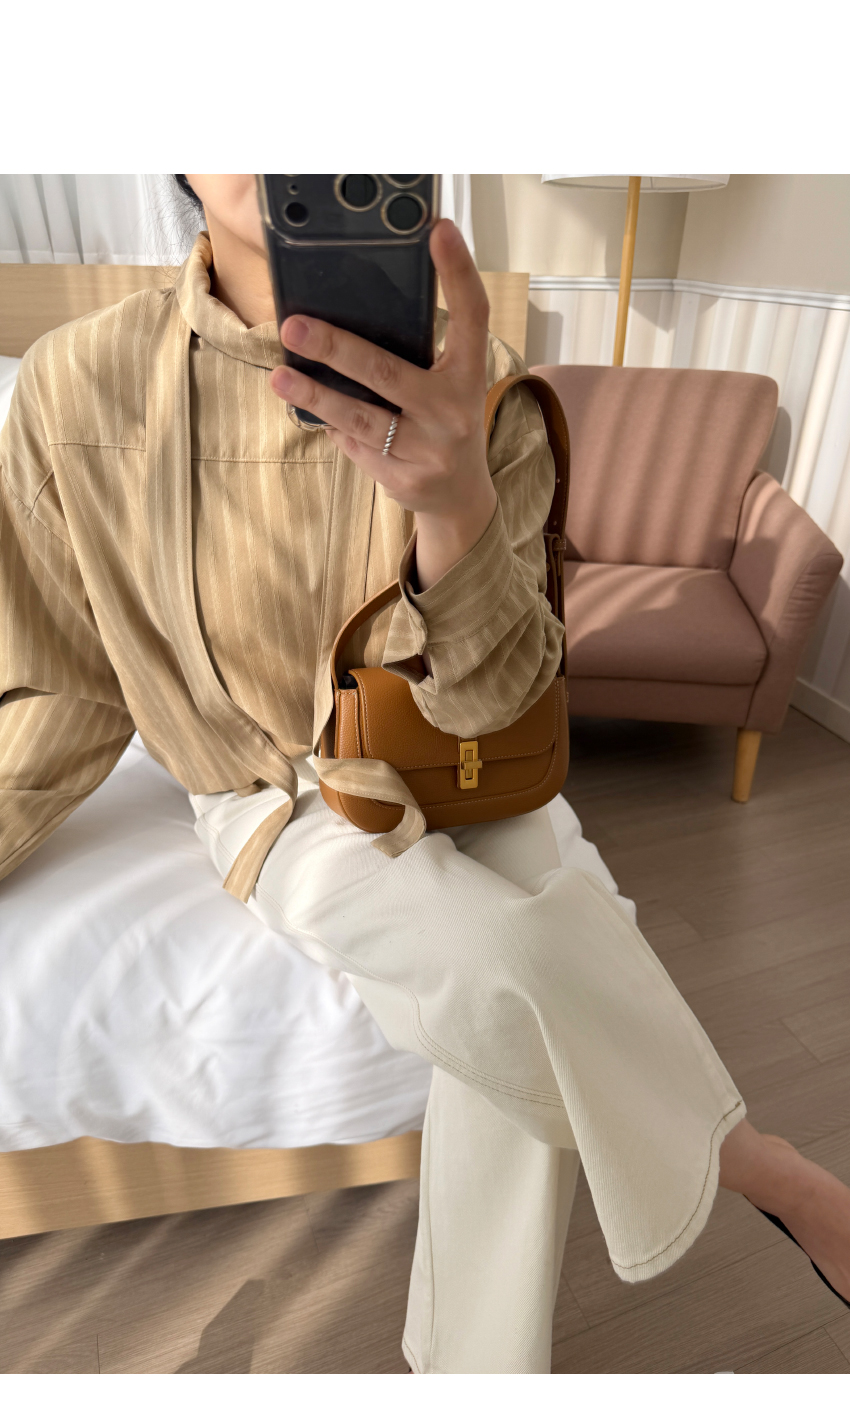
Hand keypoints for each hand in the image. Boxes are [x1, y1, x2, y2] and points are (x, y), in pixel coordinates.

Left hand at [268, 219, 497, 591]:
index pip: (470, 315)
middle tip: (294, 327)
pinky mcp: (404, 478)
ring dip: (315, 396)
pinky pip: (355, 445)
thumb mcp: (447, 386)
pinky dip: (334, 427)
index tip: (438, 230)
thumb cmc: (444, 424)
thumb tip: (347, 316)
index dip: (457, 271)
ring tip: (279, 378)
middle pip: (387, 372)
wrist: (461, 498)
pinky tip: (315, 413)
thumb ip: (415, 356)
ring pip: (361, 417)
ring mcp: (428, 449)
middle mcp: (453, 410)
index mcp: (468, 375)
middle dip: (336, 349)